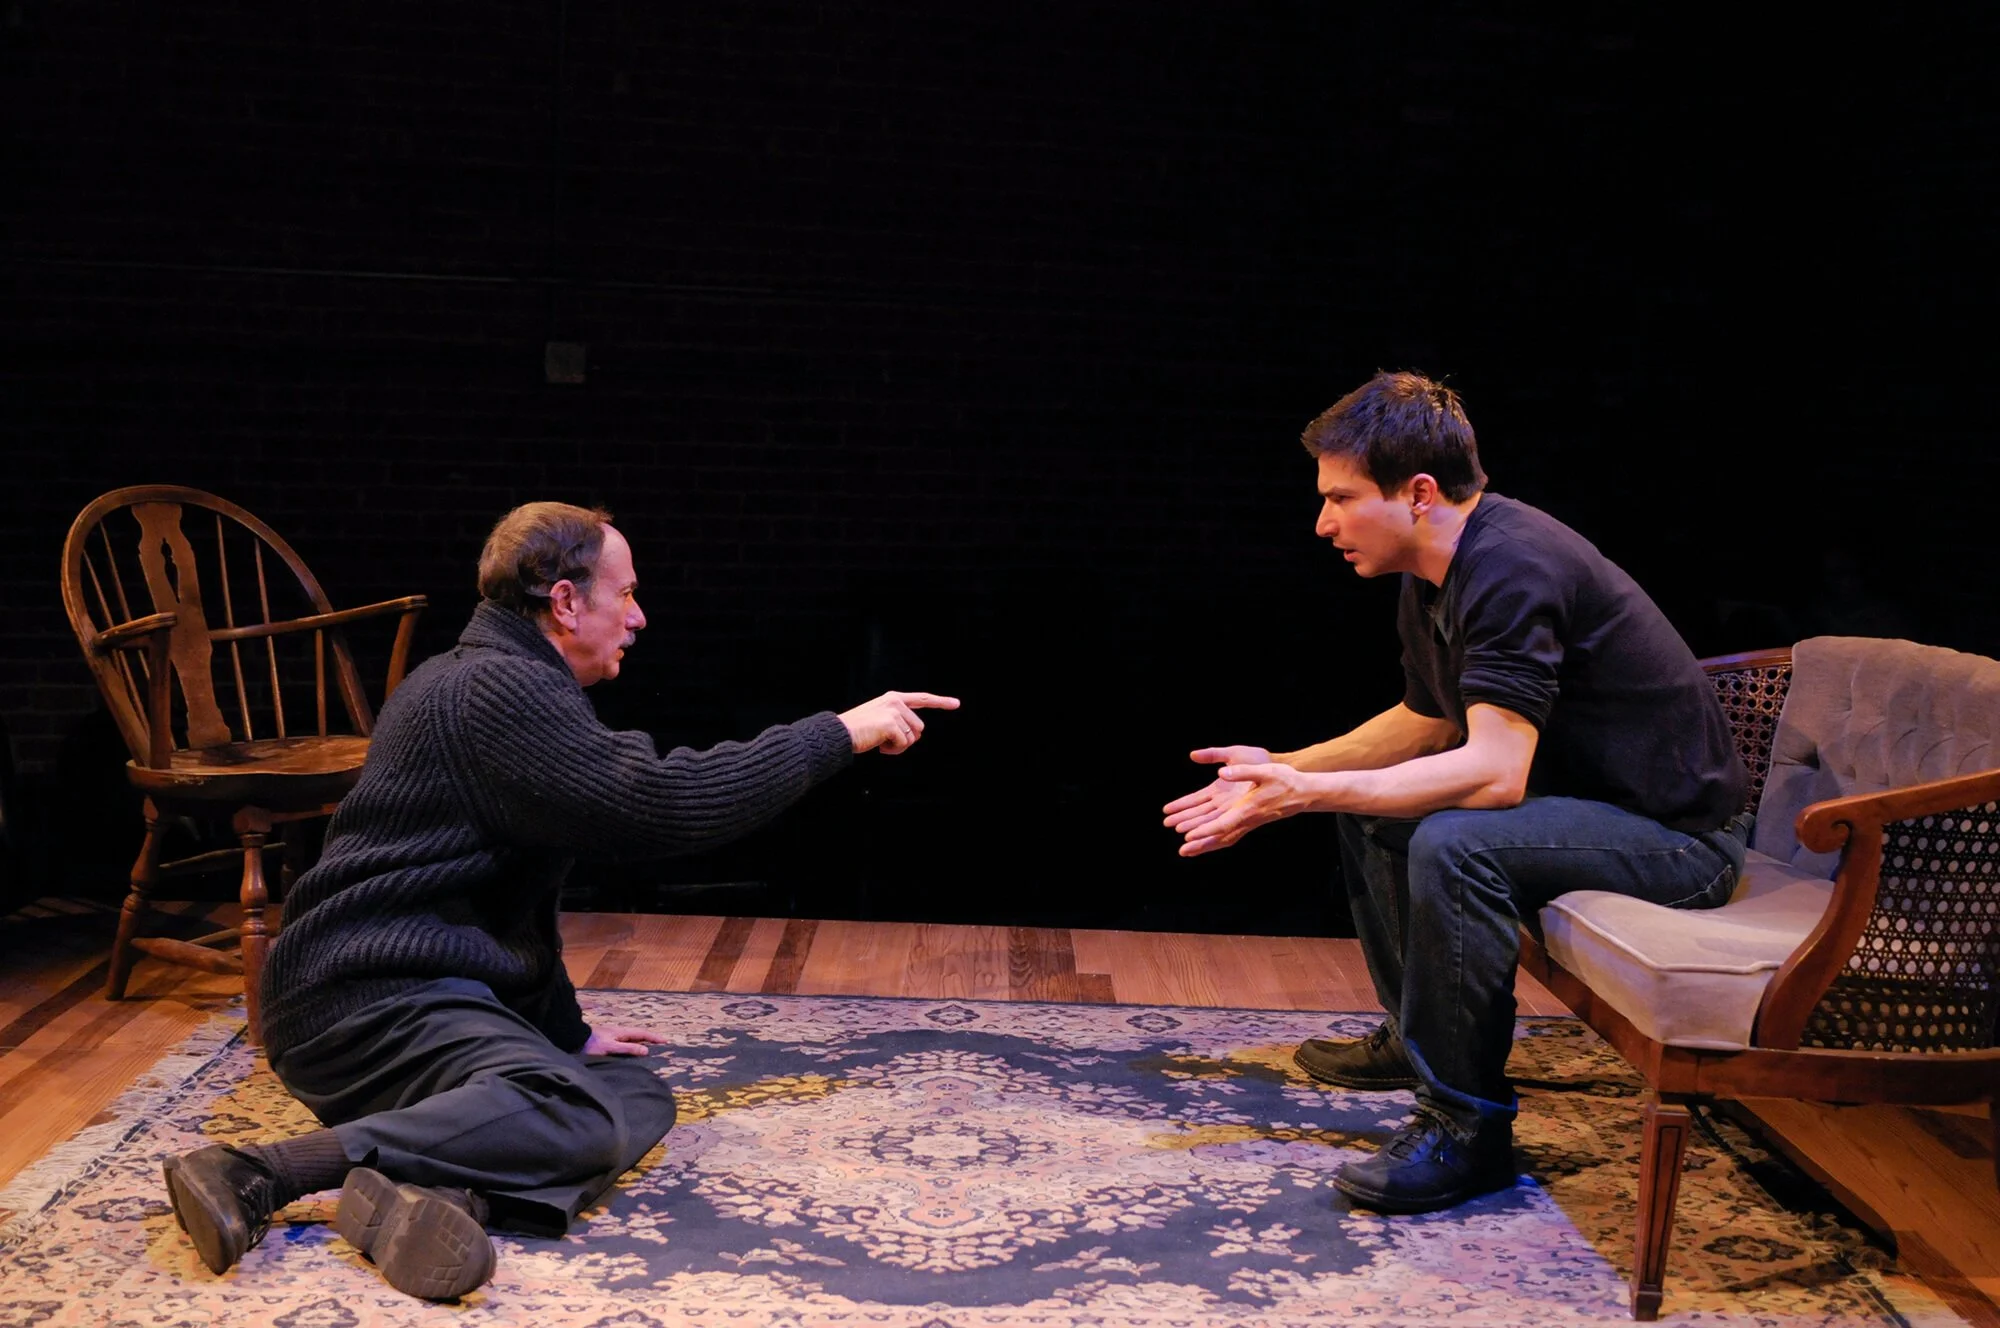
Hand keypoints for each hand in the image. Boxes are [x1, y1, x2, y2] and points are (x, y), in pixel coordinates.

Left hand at [581, 1025, 666, 1055]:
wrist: (574, 1038)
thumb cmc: (592, 1044)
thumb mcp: (612, 1047)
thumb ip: (628, 1048)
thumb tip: (646, 1050)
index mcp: (622, 1032)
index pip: (643, 1033)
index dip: (655, 1037)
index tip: (666, 1041)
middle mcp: (619, 1032)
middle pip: (639, 1034)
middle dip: (651, 1038)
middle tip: (661, 1044)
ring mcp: (613, 1035)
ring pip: (632, 1037)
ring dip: (642, 1040)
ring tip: (650, 1047)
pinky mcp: (607, 1040)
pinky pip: (625, 1041)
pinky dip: (633, 1043)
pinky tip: (631, 1049)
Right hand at [838, 690, 960, 754]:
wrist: (840, 733)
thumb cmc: (859, 730)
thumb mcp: (880, 718)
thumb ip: (899, 720)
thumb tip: (916, 733)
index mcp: (894, 698)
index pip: (922, 699)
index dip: (941, 702)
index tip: (956, 704)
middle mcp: (896, 702)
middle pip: (919, 728)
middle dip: (906, 739)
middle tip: (886, 741)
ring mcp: (893, 712)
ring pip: (913, 738)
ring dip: (899, 746)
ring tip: (881, 743)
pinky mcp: (890, 724)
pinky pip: (904, 744)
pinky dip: (894, 750)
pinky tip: (880, 746)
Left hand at [1165, 749, 1315, 856]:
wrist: (1303, 793)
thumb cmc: (1285, 780)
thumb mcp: (1265, 771)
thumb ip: (1242, 772)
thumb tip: (1221, 772)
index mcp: (1248, 809)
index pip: (1223, 823)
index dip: (1205, 830)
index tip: (1188, 834)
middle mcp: (1247, 820)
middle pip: (1221, 837)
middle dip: (1201, 844)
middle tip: (1182, 851)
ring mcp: (1250, 823)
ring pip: (1225, 839)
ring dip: (1207, 845)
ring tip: (1189, 851)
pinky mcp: (1251, 822)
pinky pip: (1231, 835)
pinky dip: (1217, 840)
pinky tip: (1208, 843)